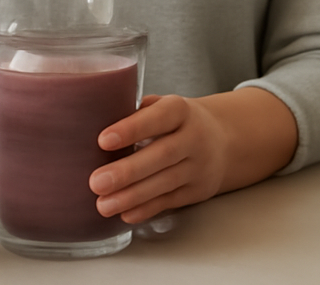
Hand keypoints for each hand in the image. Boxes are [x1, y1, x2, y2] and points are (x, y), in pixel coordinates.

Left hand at [88, 88, 298, 223]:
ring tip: (103, 204)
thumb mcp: (164, 105)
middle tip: (96, 182)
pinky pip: (170, 201)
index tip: (103, 140)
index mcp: (181, 110)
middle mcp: (194, 137)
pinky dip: (147, 209)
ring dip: (132, 196)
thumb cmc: (179, 120)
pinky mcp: (197, 190)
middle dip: (128, 171)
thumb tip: (100, 120)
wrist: (224, 140)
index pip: (158, 118)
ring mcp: (198, 166)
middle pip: (162, 155)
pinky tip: (125, 213)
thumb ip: (139, 112)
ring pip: (165, 183)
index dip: (132, 129)